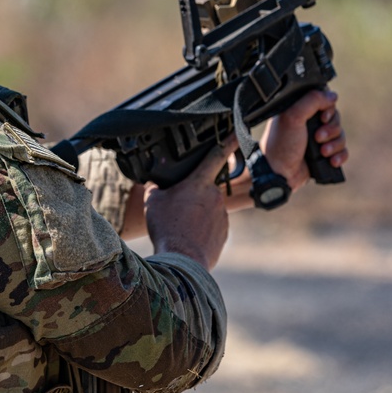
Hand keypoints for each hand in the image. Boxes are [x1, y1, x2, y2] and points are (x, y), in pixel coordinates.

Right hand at [144, 136, 238, 269]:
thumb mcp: (153, 201)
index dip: (228, 141)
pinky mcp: (224, 232)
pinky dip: (201, 229)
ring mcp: (222, 214)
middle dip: (192, 197)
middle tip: (177, 211)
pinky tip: (188, 238)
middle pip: (203, 189)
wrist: (182, 260)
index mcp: (199, 182)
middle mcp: (215, 195)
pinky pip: (212, 226)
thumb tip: (154, 179)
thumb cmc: (167, 228)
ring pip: (207, 209)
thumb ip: (156, 185)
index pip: (217, 155)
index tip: (238, 132)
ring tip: (180, 228)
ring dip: (196, 214)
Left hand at [261, 89, 347, 190]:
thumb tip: (332, 95)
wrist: (279, 173)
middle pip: (336, 118)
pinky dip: (340, 155)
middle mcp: (310, 123)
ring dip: (335, 144)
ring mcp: (318, 139)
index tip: (322, 117)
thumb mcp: (292, 116)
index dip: (328, 109)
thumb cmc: (281, 144)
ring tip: (322, 152)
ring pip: (340, 135)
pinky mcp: (324, 154)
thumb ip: (312, 100)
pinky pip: (343, 151)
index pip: (325, 101)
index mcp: (300, 110)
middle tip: (317, 137)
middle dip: (331, 130)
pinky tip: (331, 160)